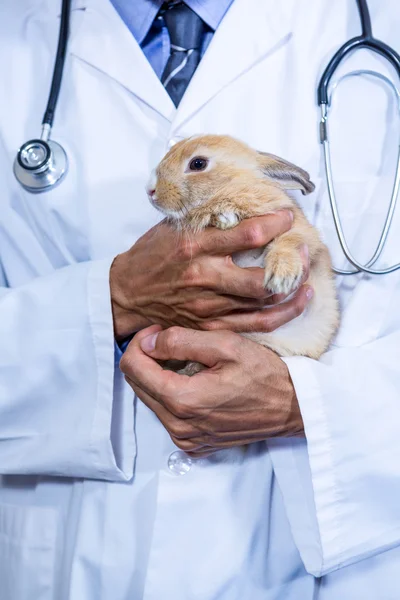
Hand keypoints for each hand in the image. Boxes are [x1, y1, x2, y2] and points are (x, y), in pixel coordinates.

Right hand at [110, 212, 310, 340]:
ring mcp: (209, 305)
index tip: (287, 217)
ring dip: (293, 289)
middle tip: (303, 251)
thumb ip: (204, 218)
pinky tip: (296, 302)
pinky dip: (282, 314)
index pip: (248, 234)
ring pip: (264, 303)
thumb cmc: (150, 257)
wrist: (126, 295)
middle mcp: (204, 277)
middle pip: (263, 278)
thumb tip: (238, 203)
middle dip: (291, 264)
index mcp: (195, 246)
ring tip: (306, 276)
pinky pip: (255, 324)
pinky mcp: (211, 325)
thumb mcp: (172, 227)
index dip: (276, 224)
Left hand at [120, 325, 303, 455]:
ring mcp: (186, 439)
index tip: (157, 332)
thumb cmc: (265, 375)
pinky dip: (171, 396)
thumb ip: (181, 341)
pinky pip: (167, 416)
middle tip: (169, 341)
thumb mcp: (226, 345)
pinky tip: (193, 382)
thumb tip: (149, 342)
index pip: (132, 368)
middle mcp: (179, 426)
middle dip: (147, 358)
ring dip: (158, 376)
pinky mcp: (194, 444)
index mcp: (183, 400)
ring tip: (185, 360)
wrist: (292, 408)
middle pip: (137, 385)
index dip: (140, 343)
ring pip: (150, 400)